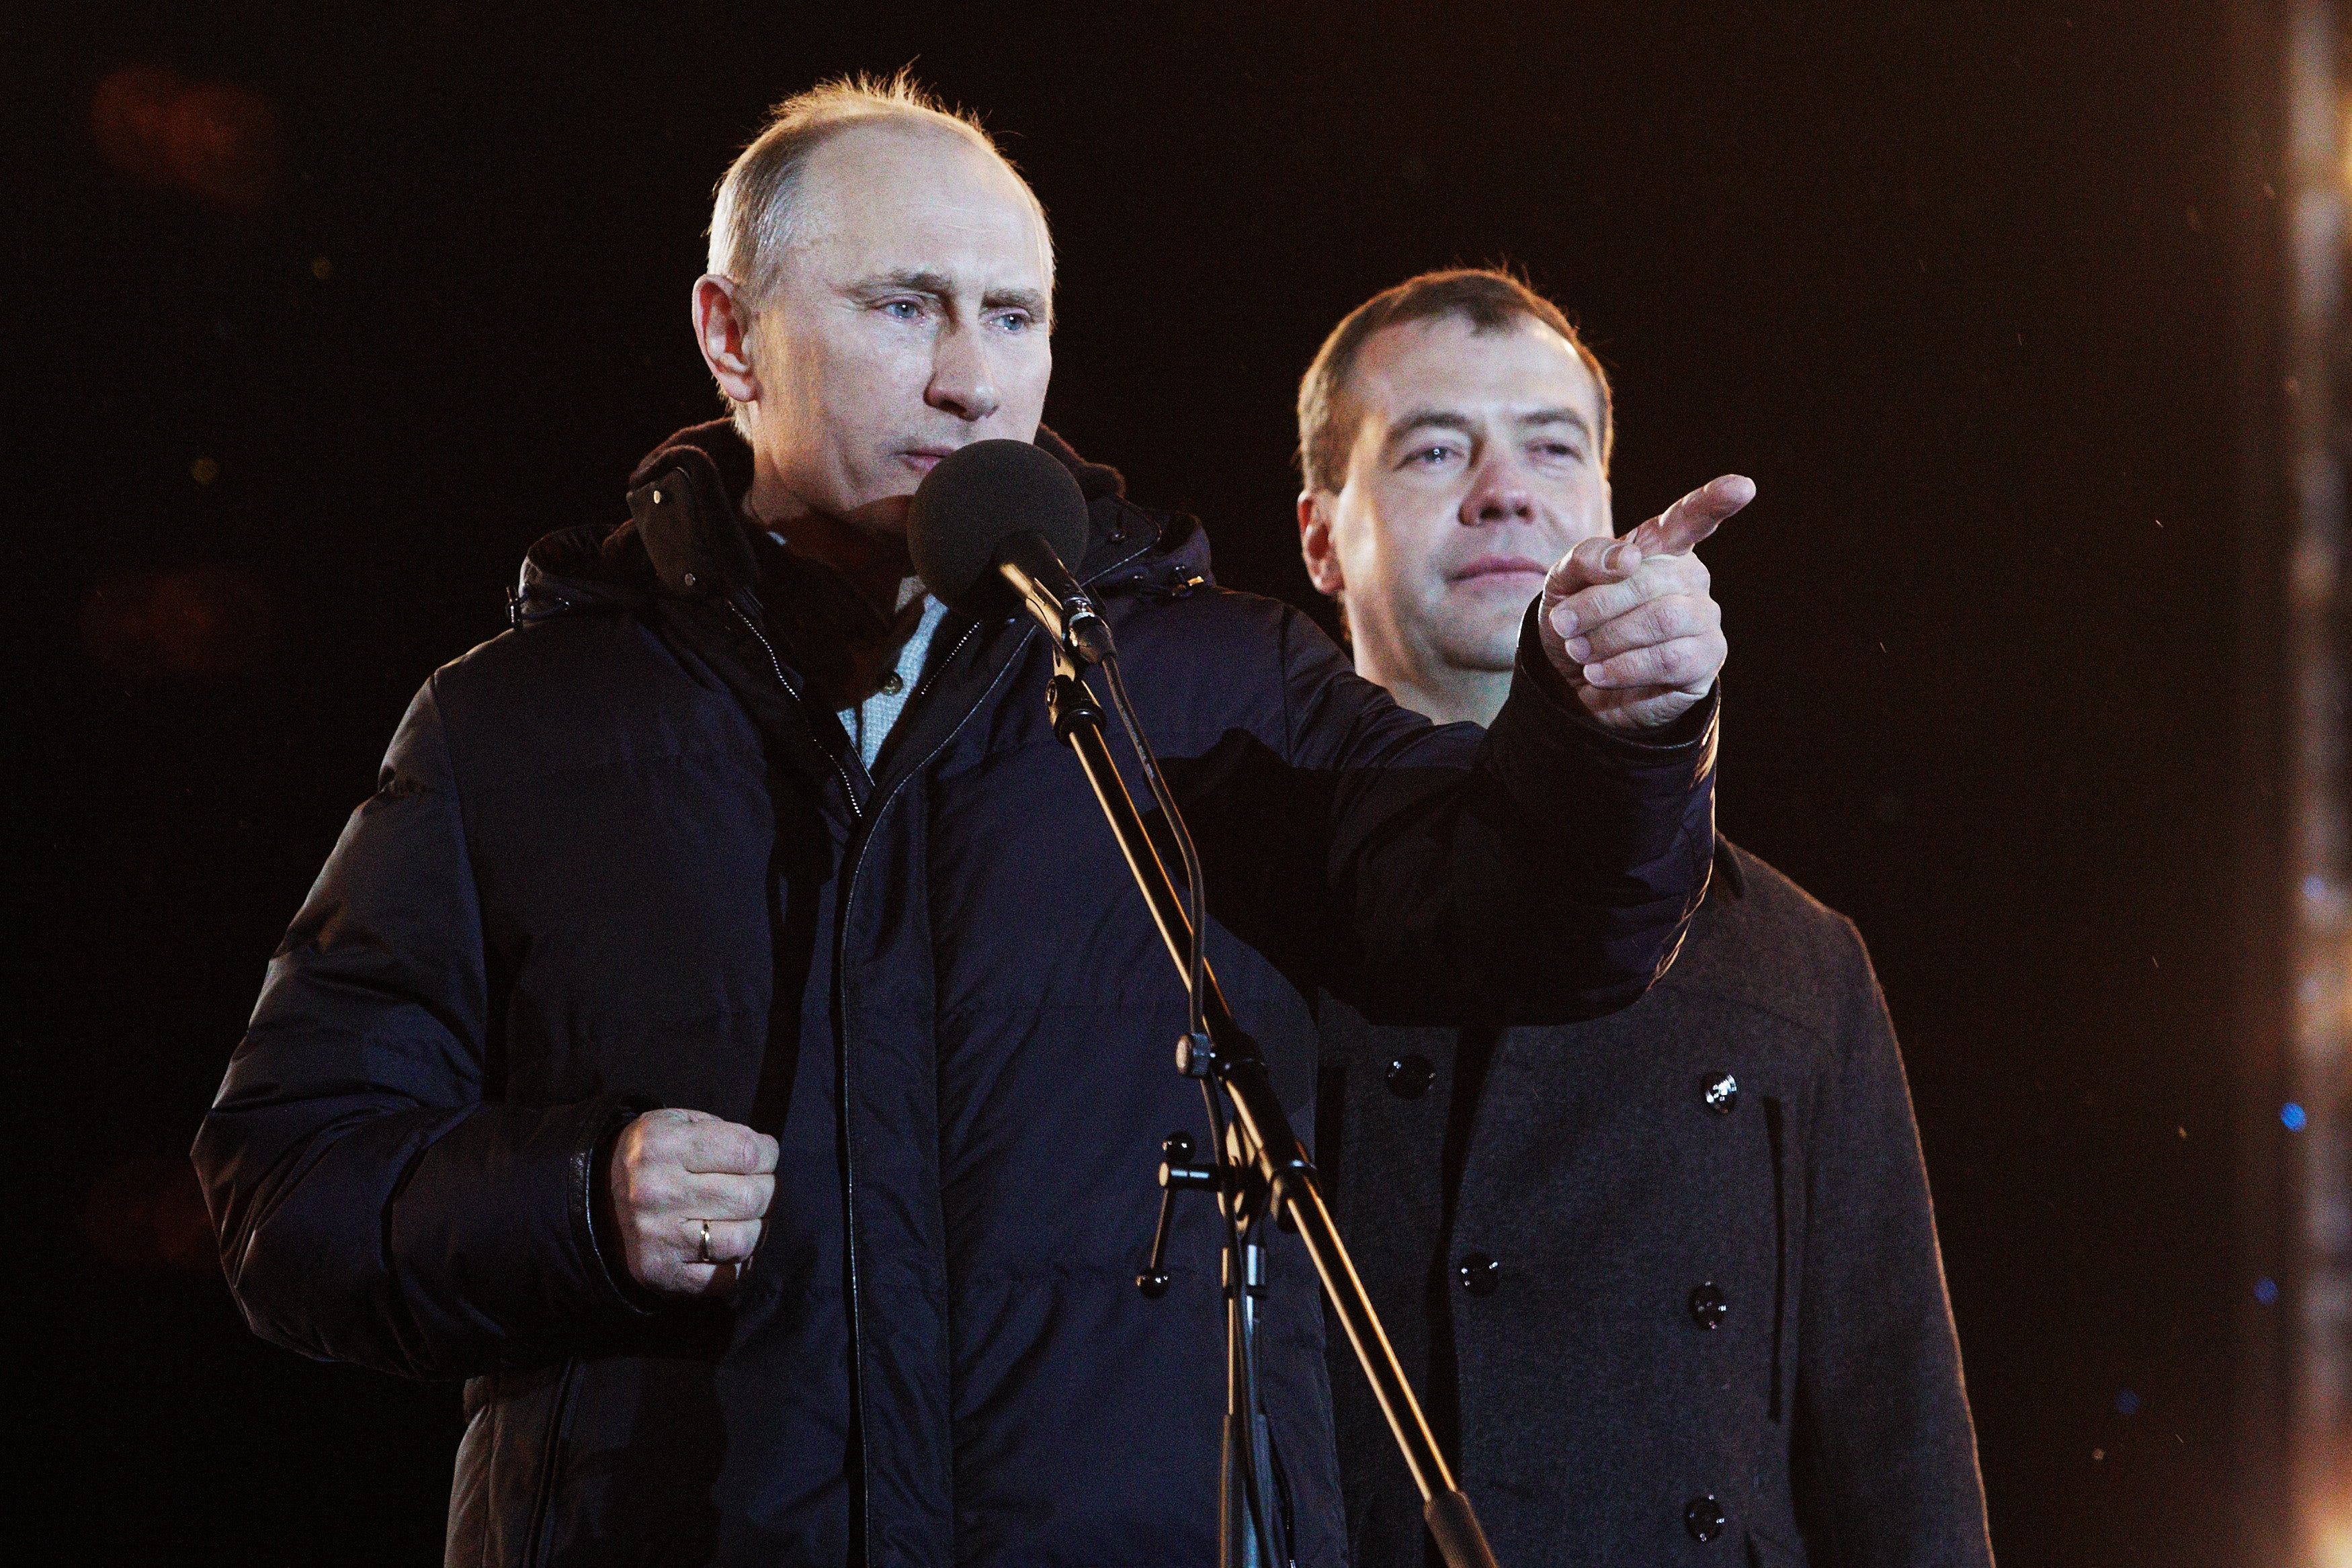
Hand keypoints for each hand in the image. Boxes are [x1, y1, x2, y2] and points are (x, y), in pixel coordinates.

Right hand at [605, 1107, 777, 1296]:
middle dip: (766, 1190)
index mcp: (662, 1145)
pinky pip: (726, 1277)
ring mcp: (658, 1236)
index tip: (764, 1157)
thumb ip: (723, 1131)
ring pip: (744, 1239)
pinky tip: (727, 1245)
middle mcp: (656, 1191)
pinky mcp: (661, 1271)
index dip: (768, 1154)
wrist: (597, 1199)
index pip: (747, 1151)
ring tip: (744, 1217)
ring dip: (756, 1228)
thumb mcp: (676, 1123)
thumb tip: (767, 1155)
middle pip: (751, 1196)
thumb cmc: (655, 1158)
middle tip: (756, 1187)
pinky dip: (739, 1263)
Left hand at [1539, 474, 1752, 731]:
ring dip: (1608, 638)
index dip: (1715, 501)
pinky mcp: (1705, 660)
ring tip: (1580, 650)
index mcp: (1661, 547)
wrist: (1575, 680)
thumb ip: (1587, 558)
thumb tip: (1629, 559)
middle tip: (1563, 624)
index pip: (1690, 518)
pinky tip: (1599, 672)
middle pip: (1650, 581)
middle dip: (1597, 605)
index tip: (1742, 487)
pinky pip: (1668, 660)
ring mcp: (1704, 618)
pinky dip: (1623, 667)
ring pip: (1663, 620)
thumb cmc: (1577, 619)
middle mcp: (1690, 578)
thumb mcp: (1564, 582)